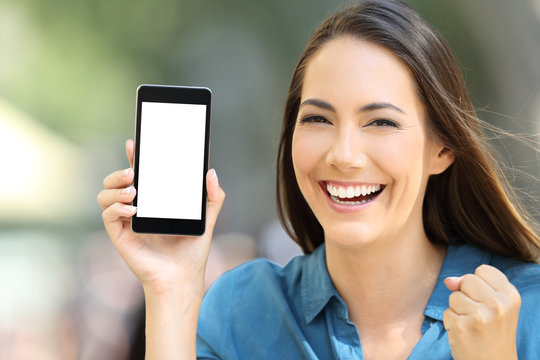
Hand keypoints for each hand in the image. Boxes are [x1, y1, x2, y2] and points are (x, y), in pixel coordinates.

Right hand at [97, 139, 225, 295]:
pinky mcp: (120, 235)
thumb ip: (213, 196)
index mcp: (153, 201)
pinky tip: (133, 209)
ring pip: (104, 195)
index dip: (133, 158)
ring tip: (134, 191)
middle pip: (115, 181)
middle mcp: (136, 209)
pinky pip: (107, 215)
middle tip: (134, 172)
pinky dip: (116, 208)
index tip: (134, 144)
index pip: (138, 174)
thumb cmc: (192, 250)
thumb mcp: (207, 218)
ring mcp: (126, 222)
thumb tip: (212, 173)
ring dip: (115, 188)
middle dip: (119, 172)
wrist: (183, 277)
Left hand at [443, 264, 520, 359]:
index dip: (478, 283)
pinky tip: (465, 333)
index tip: (486, 300)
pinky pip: (447, 313)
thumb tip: (449, 280)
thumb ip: (475, 287)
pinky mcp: (463, 327)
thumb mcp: (495, 306)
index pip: (483, 270)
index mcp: (510, 295)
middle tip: (478, 314)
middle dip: (466, 294)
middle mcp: (498, 304)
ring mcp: (480, 316)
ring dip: (458, 309)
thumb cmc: (493, 332)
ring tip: (472, 324)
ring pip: (454, 296)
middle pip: (467, 279)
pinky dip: (452, 322)